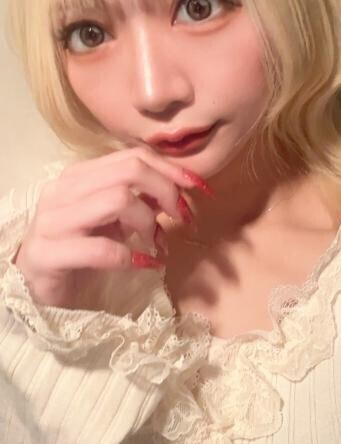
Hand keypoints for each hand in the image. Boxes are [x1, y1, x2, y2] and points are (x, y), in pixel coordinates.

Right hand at [12, 147, 208, 308]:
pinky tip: (147, 264)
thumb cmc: (79, 251)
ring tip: (158, 244)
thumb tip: (179, 191)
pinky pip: (101, 249)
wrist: (36, 286)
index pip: (133, 157)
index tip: (200, 189)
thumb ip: (142, 203)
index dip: (172, 171)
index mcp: (80, 176)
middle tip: (182, 219)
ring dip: (148, 223)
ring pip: (117, 199)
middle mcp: (63, 190)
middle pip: (129, 171)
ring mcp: (52, 220)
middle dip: (166, 192)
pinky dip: (132, 257)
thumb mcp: (116, 222)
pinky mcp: (49, 254)